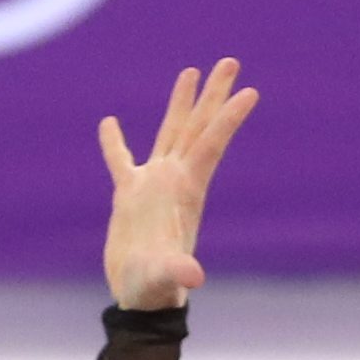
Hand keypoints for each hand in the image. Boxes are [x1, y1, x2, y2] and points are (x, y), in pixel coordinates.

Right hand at [97, 59, 257, 312]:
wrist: (140, 298)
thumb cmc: (156, 288)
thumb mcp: (167, 277)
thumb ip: (179, 270)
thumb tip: (194, 276)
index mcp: (186, 190)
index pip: (211, 144)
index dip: (228, 118)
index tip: (250, 91)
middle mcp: (175, 180)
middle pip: (198, 127)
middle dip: (214, 95)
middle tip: (231, 61)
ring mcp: (153, 185)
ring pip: (170, 133)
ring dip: (181, 103)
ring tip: (191, 71)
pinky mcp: (129, 196)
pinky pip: (121, 161)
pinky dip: (115, 143)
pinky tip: (110, 122)